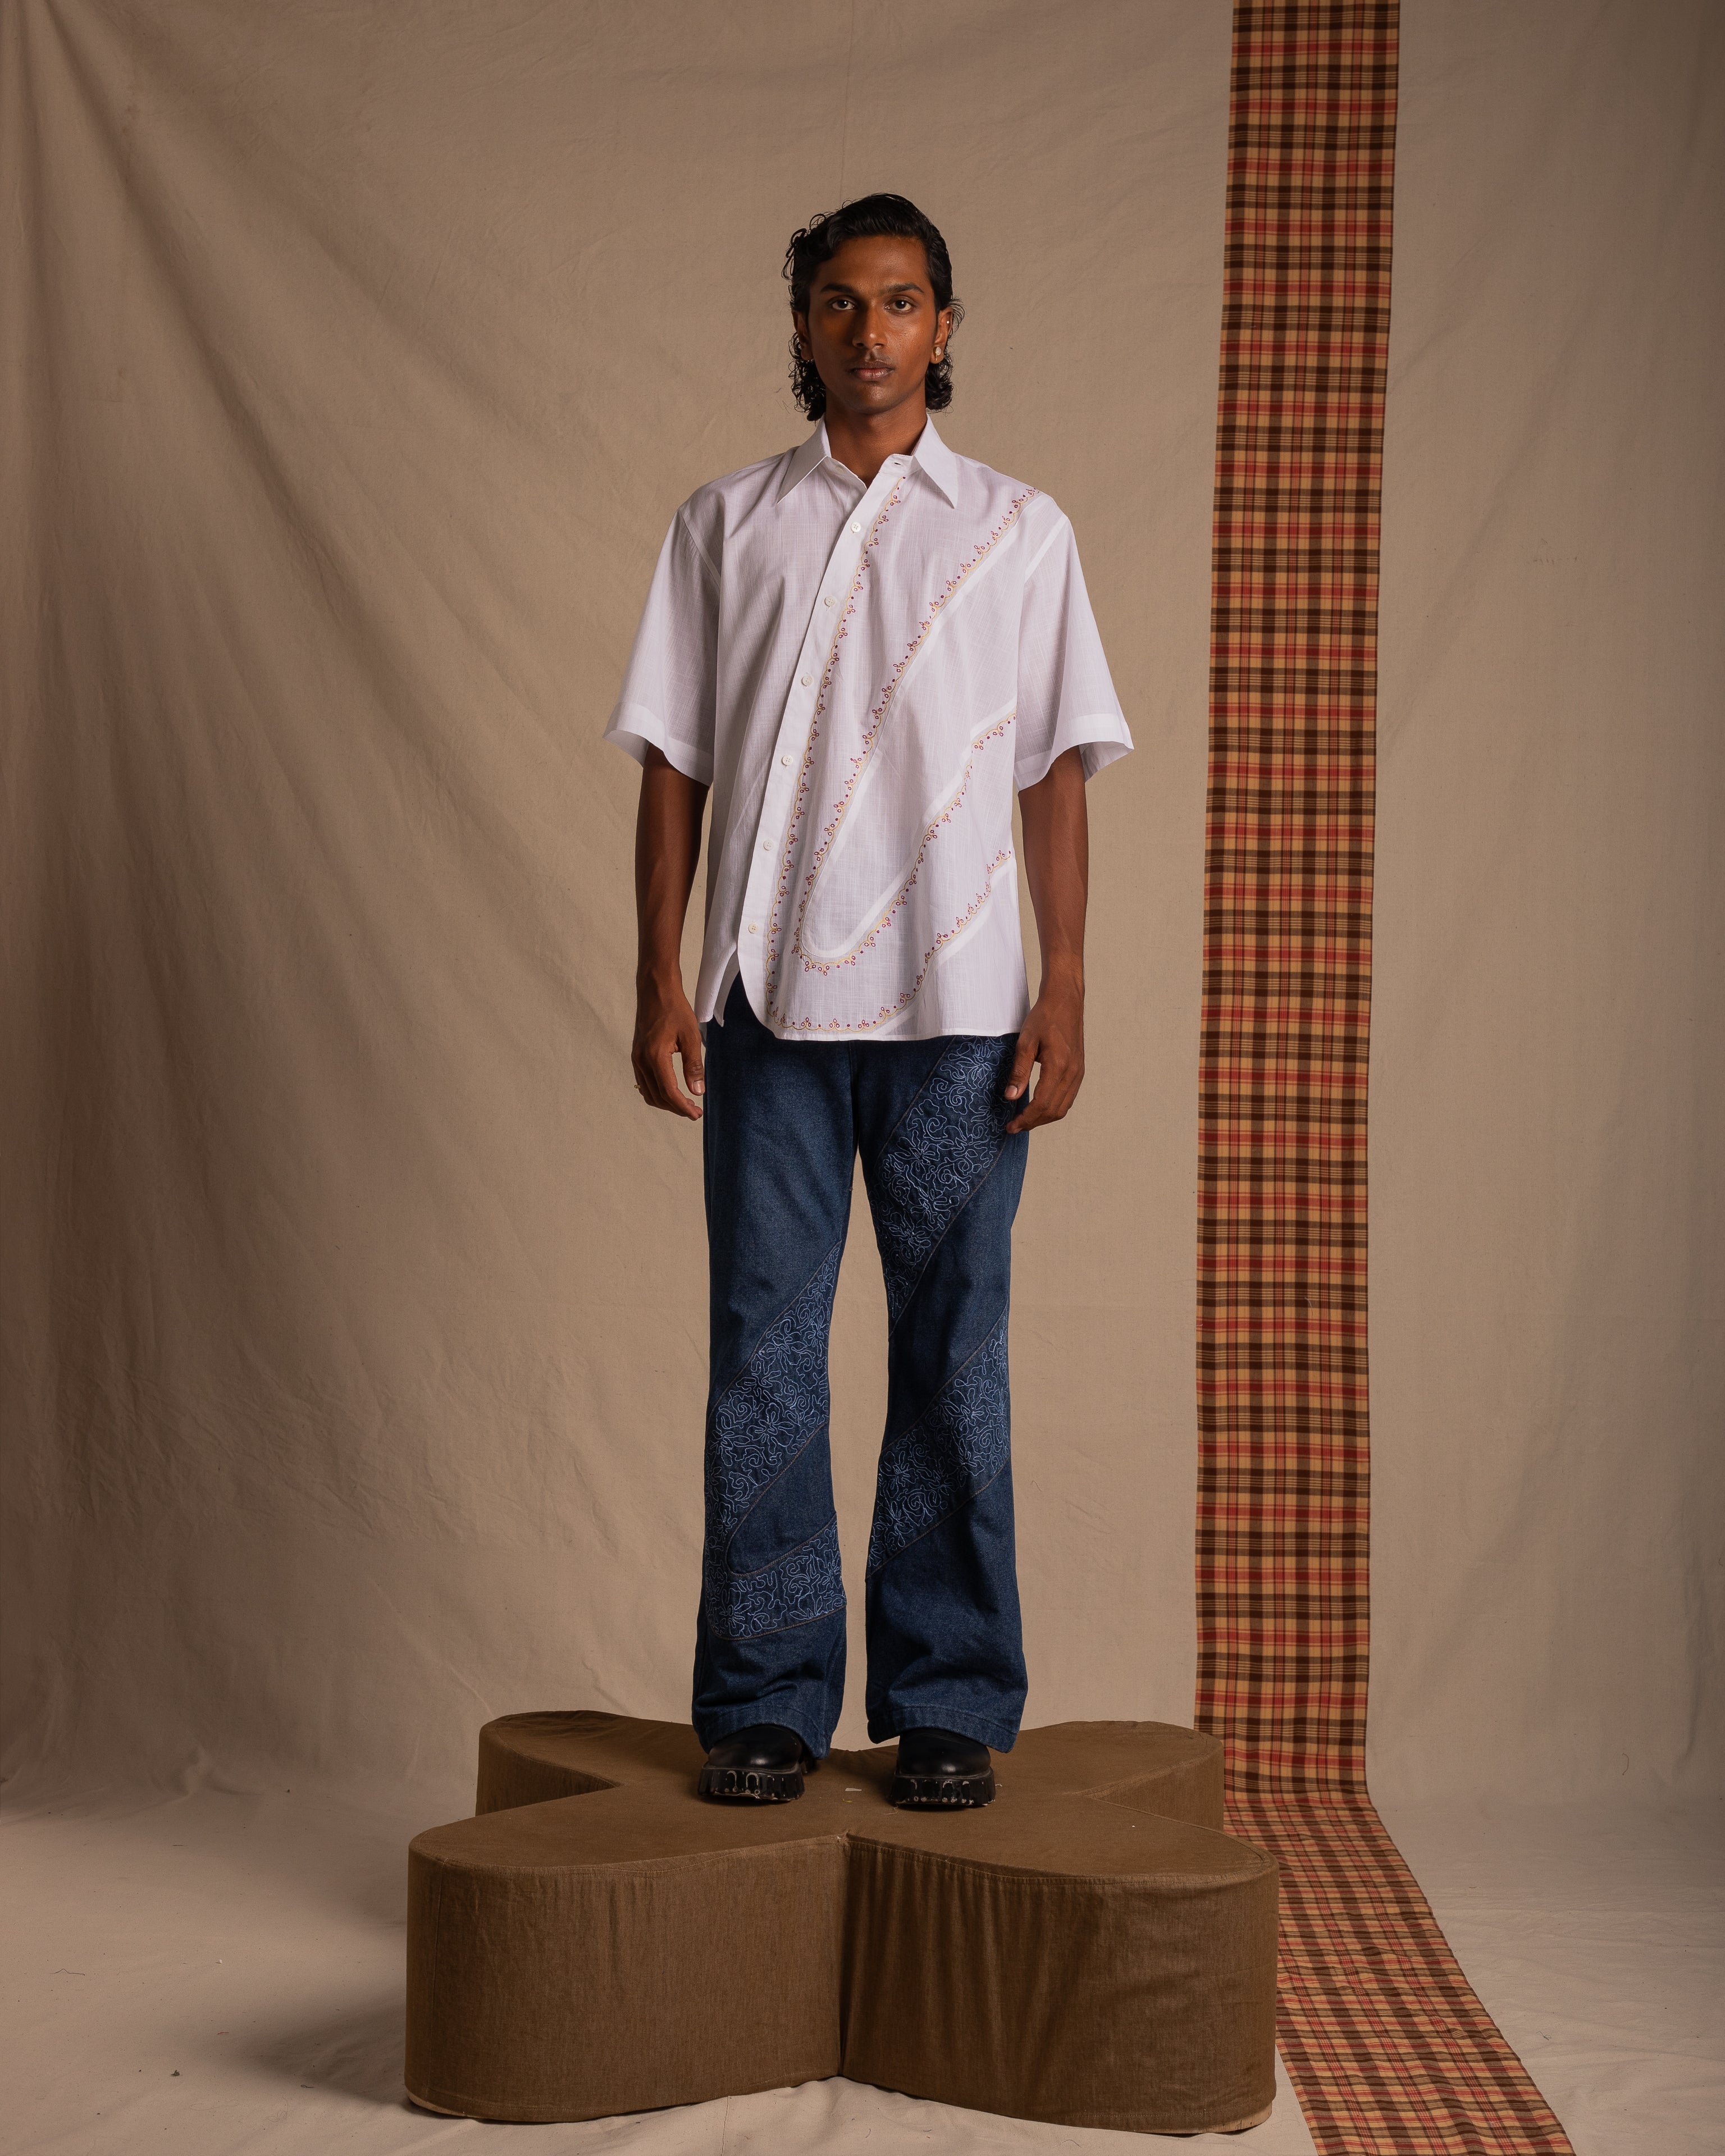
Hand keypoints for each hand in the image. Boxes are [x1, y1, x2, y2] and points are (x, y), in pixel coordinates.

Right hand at [632, 974, 704, 1118]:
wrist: (655, 991)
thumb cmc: (675, 1010)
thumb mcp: (691, 1036)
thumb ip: (694, 1066)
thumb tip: (697, 1091)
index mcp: (655, 1056)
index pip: (669, 1092)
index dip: (683, 1107)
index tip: (696, 1114)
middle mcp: (641, 1060)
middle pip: (657, 1097)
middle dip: (676, 1108)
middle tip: (695, 1112)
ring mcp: (636, 1059)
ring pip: (648, 1092)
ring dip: (666, 1102)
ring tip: (685, 1104)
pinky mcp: (636, 1056)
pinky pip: (644, 1083)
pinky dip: (657, 1093)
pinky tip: (671, 1091)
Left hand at [1003, 977, 1083, 1133]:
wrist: (1066, 1000)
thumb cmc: (1044, 1017)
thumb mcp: (1025, 1042)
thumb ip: (1019, 1071)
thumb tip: (1011, 1097)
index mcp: (1059, 1066)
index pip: (1042, 1104)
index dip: (1025, 1119)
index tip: (1010, 1126)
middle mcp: (1072, 1073)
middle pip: (1054, 1111)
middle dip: (1033, 1123)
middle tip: (1014, 1126)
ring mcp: (1078, 1073)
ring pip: (1063, 1107)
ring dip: (1044, 1118)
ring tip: (1025, 1120)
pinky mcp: (1079, 1070)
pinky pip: (1068, 1098)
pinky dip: (1053, 1108)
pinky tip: (1039, 1106)